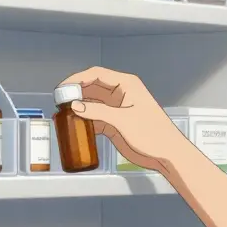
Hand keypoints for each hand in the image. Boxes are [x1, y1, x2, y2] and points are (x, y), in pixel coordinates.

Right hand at [59, 67, 187, 173]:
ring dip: (79, 106)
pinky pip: (96, 116)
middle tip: (59, 100)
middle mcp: (120, 93)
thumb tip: (76, 106)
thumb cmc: (153, 133)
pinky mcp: (115, 122)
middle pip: (92, 87)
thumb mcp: (123, 120)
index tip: (63, 87)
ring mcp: (117, 108)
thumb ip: (98, 111)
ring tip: (63, 112)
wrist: (166, 153)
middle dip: (76, 92)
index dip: (77, 78)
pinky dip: (85, 119)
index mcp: (126, 84)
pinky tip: (76, 125)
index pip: (96, 74)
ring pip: (92, 102)